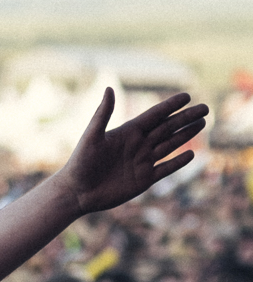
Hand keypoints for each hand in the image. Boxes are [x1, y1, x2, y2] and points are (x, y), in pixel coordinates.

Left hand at [57, 89, 207, 214]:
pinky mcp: (144, 179)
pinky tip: (191, 154)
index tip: (186, 96)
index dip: (170, 106)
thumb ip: (103, 114)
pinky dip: (178, 162)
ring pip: (169, 145)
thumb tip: (109, 88)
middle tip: (205, 107)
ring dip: (186, 135)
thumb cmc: (80, 163)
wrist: (76, 192)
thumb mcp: (92, 136)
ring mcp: (142, 162)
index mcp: (127, 133)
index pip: (154, 116)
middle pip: (167, 128)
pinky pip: (165, 169)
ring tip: (202, 123)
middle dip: (186, 118)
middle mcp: (137, 145)